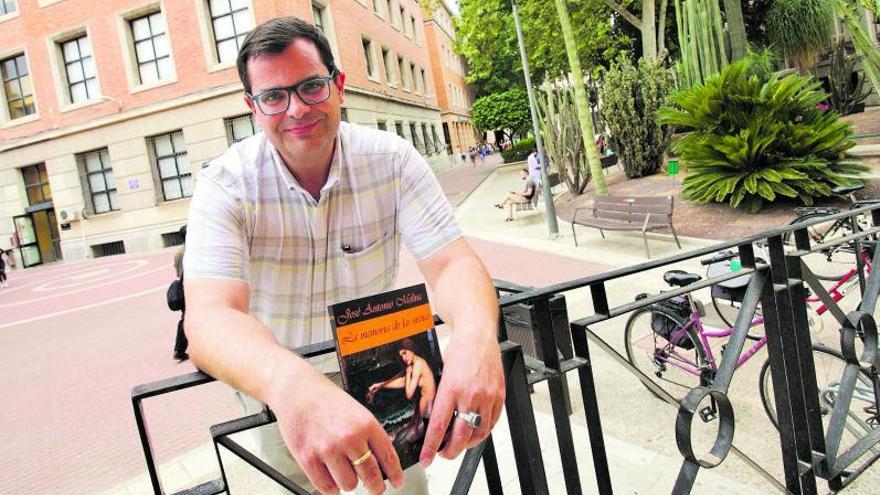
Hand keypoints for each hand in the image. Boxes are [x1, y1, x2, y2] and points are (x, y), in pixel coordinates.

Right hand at [271, 372, 403, 494]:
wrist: (296, 391)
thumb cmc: (325, 399)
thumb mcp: (356, 411)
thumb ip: (369, 435)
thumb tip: (381, 460)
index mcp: (366, 424)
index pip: (388, 457)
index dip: (395, 474)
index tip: (397, 482)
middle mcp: (349, 438)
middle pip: (371, 476)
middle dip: (376, 487)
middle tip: (375, 488)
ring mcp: (328, 450)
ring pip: (349, 485)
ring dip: (349, 482)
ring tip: (344, 471)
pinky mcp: (308, 459)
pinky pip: (327, 487)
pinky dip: (331, 487)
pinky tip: (331, 477)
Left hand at [419, 330, 504, 465]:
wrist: (478, 335)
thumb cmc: (458, 351)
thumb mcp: (440, 374)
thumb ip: (438, 397)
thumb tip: (431, 420)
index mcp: (451, 388)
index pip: (439, 426)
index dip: (431, 447)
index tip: (426, 459)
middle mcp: (470, 394)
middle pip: (460, 437)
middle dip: (449, 452)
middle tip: (443, 454)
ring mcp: (487, 397)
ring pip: (478, 434)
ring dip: (466, 445)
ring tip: (458, 444)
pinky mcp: (499, 396)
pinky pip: (492, 423)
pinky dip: (482, 432)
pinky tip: (474, 432)